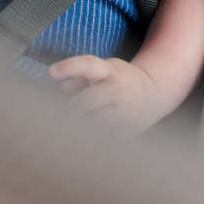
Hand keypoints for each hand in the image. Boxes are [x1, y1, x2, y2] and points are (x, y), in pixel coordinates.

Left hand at [48, 55, 164, 134]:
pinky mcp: (130, 130)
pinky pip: (106, 138)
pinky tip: (88, 139)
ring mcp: (127, 111)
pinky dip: (94, 138)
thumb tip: (64, 87)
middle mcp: (119, 89)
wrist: (153, 93)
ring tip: (76, 125)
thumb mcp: (102, 69)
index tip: (51, 72)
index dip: (68, 66)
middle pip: (87, 101)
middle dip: (72, 108)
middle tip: (65, 112)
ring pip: (95, 123)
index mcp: (110, 70)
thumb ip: (80, 75)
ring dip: (82, 124)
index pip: (88, 64)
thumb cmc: (118, 79)